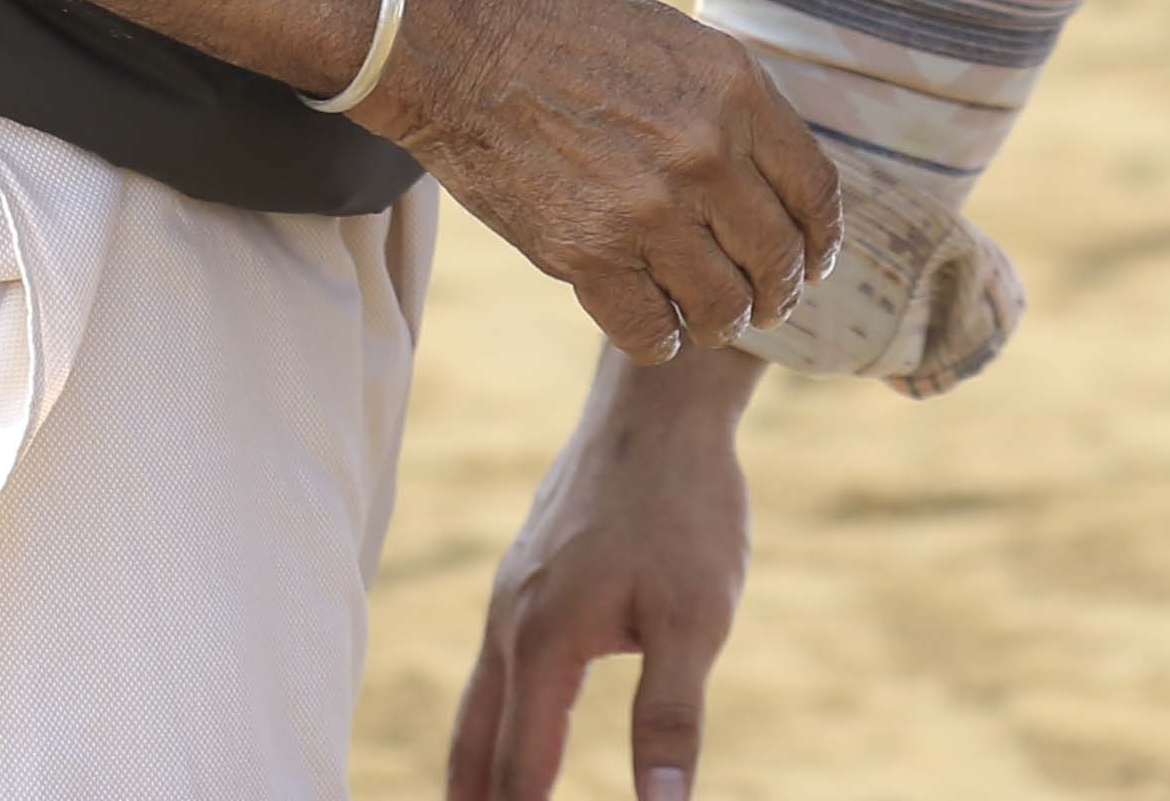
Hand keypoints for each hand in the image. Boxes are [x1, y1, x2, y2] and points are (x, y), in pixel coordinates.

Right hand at [370, 0, 842, 363]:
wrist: (462, 42)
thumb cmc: (564, 29)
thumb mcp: (678, 41)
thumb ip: (731, 107)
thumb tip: (770, 173)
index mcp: (738, 92)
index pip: (816, 192)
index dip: (821, 239)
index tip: (815, 259)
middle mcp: (707, 155)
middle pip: (778, 258)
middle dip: (778, 291)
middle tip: (767, 303)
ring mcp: (648, 211)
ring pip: (722, 306)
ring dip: (722, 322)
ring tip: (710, 319)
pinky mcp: (587, 256)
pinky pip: (652, 331)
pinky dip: (663, 340)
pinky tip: (659, 329)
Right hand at [450, 339, 759, 800]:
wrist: (661, 406)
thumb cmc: (685, 509)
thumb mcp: (696, 619)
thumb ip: (671, 719)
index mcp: (543, 646)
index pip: (519, 772)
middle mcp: (509, 626)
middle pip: (479, 749)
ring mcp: (510, 596)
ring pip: (479, 706)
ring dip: (473, 770)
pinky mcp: (525, 575)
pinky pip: (494, 667)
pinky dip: (489, 719)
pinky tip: (507, 726)